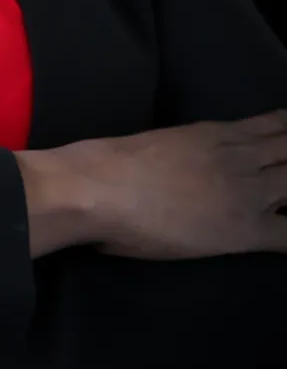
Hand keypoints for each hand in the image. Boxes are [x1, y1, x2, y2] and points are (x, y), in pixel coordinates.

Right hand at [59, 111, 286, 258]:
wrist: (100, 186)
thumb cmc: (111, 165)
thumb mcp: (158, 143)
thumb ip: (182, 148)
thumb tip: (179, 164)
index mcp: (216, 133)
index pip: (272, 127)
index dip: (286, 134)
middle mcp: (240, 157)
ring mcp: (247, 191)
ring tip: (285, 200)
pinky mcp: (245, 229)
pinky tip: (284, 241)